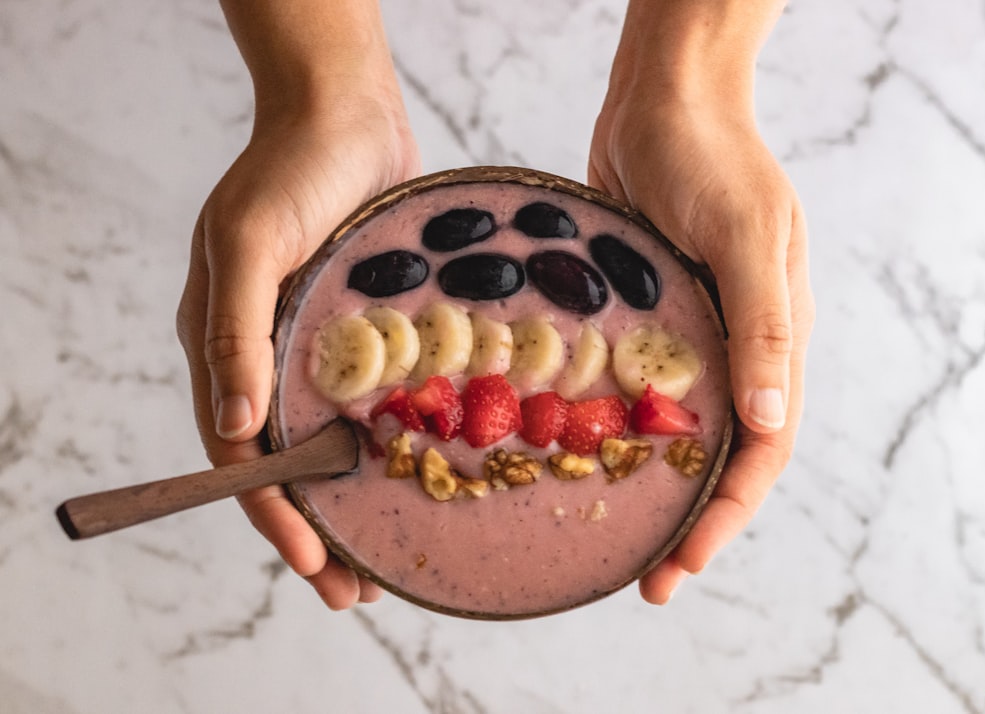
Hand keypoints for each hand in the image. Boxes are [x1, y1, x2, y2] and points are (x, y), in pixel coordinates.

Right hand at [176, 94, 418, 608]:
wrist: (346, 112)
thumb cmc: (293, 168)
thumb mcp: (252, 240)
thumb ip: (235, 330)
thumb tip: (237, 428)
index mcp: (225, 345)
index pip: (240, 455)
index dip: (275, 515)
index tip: (313, 564)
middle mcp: (266, 356)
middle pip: (287, 465)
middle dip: (317, 533)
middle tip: (357, 593)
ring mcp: (314, 347)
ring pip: (331, 445)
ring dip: (355, 505)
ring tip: (388, 561)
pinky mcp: (361, 333)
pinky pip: (370, 403)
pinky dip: (387, 448)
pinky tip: (421, 477)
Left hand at [589, 36, 814, 602]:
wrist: (662, 102)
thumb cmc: (712, 159)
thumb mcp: (745, 237)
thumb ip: (762, 328)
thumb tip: (772, 425)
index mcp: (773, 340)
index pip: (762, 452)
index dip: (727, 516)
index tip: (681, 565)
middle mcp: (732, 348)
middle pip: (719, 456)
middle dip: (689, 522)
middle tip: (647, 581)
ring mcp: (685, 334)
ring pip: (674, 429)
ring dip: (649, 485)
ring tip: (610, 536)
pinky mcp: (639, 318)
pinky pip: (630, 386)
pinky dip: (612, 427)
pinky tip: (572, 454)